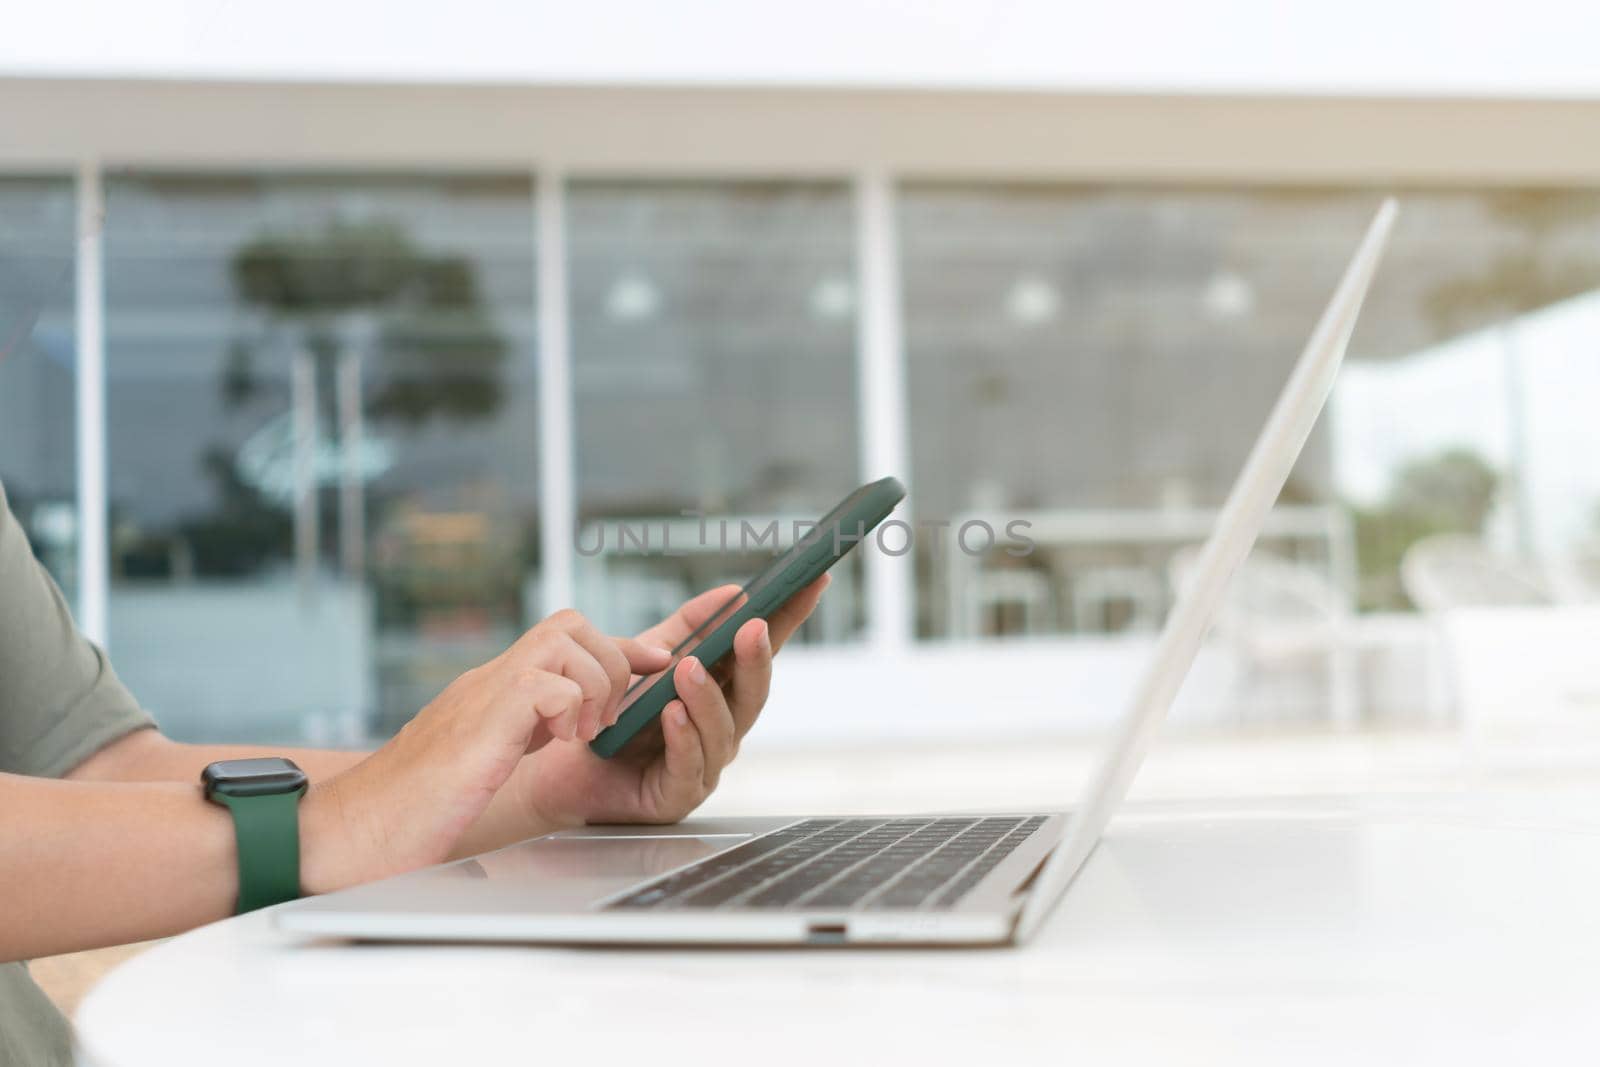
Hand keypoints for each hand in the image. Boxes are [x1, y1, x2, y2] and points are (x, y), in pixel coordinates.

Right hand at [300, 610, 670, 892]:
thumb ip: (520, 730)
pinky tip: (554, 743)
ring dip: (594, 688)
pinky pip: (551, 683)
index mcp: (496, 689)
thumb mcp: (483, 759)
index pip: (569, 639)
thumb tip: (560, 721)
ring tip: (576, 734)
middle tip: (599, 721)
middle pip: (573, 622)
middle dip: (610, 665)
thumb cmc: (411, 810)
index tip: (660, 659)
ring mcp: (485, 692)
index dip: (622, 646)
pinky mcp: (484, 718)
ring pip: (569, 642)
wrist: (352, 830)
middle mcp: (491, 679)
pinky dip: (569, 709)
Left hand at [509, 575, 828, 831]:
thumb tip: (734, 592)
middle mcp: (722, 727)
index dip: (789, 618)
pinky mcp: (677, 796)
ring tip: (688, 670)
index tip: (812, 582)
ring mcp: (706, 764)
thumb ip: (689, 625)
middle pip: (753, 694)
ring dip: (707, 698)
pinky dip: (682, 738)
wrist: (561, 762)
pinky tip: (672, 715)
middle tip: (754, 628)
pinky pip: (689, 766)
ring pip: (722, 730)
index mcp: (722, 690)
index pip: (761, 651)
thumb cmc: (612, 711)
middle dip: (756, 660)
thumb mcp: (647, 655)